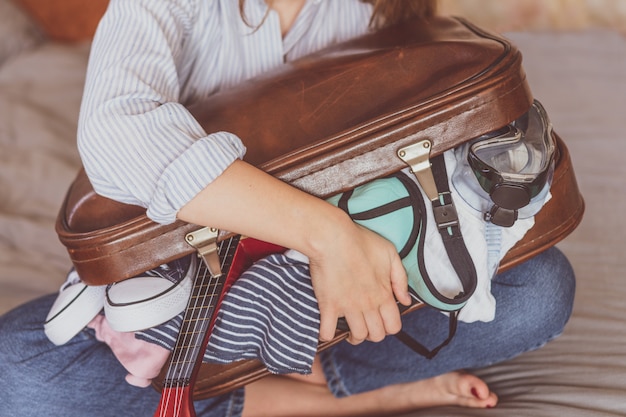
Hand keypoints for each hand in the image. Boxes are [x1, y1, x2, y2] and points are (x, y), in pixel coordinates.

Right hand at [308, 220, 410, 344]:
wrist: (333, 238)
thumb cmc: (360, 242)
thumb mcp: (390, 254)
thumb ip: (400, 279)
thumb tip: (406, 300)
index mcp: (384, 294)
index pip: (394, 326)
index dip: (389, 327)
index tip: (382, 321)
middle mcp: (368, 304)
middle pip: (376, 335)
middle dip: (373, 333)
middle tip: (366, 325)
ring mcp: (348, 306)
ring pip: (357, 336)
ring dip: (354, 336)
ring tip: (349, 327)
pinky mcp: (328, 305)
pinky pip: (327, 331)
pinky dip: (327, 334)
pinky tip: (328, 328)